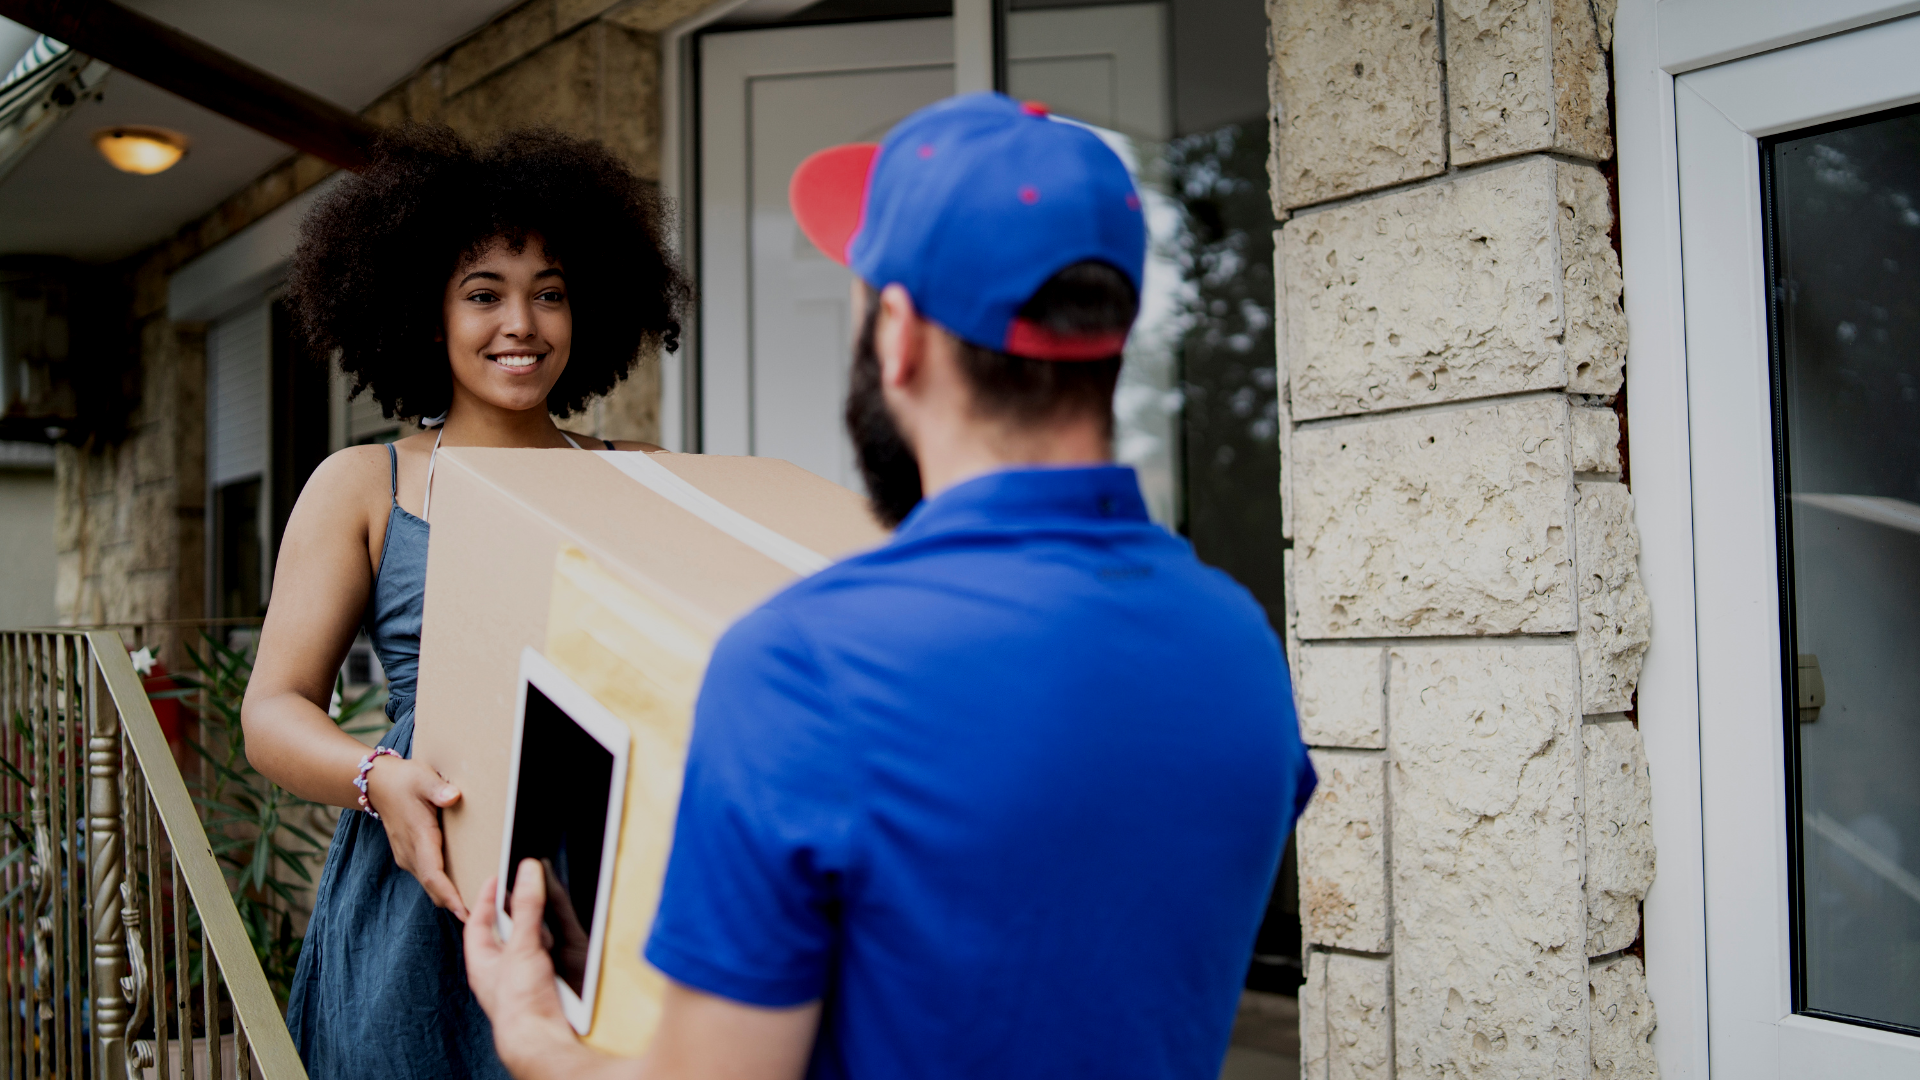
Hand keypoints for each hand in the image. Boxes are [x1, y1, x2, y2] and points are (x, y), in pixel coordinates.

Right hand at [364, 755, 466, 919]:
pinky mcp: (411, 857)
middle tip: (486, 918)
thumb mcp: (422, 778)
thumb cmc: (404, 781)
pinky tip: (464, 888)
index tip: (466, 912)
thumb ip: (438, 789)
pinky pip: (430, 878)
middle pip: (434, 888)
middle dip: (456, 904)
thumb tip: (453, 797)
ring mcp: (409, 857)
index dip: (450, 895)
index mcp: (418, 838)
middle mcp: (412, 854)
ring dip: (451, 898)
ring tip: (481, 908)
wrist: (377, 784)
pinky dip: (445, 888)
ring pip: (431, 886)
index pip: (434, 875)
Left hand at [466, 866, 598, 1077]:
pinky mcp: (539, 986)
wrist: (540, 1038)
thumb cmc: (519, 1002)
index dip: (485, 898)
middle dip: (513, 911)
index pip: (477, 922)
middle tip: (523, 889)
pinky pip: (542, 959)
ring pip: (524, 945)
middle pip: (502, 932)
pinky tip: (559, 943)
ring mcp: (518, 979)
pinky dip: (550, 947)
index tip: (496, 878)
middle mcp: (497, 971)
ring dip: (534, 929)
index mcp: (481, 961)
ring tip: (544, 912)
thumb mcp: (521, 945)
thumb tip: (527, 872)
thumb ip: (527, 907)